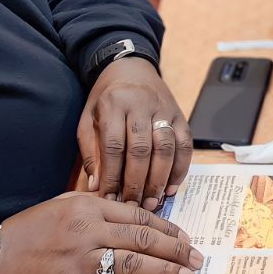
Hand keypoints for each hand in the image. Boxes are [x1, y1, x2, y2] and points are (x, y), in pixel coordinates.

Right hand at [0, 194, 201, 273]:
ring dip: (164, 273)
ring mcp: (78, 260)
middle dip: (176, 250)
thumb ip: (92, 205)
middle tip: (196, 260)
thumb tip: (124, 208)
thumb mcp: (59, 205)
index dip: (167, 228)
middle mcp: (87, 230)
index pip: (138, 216)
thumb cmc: (24, 231)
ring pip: (132, 266)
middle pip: (143, 240)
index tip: (186, 238)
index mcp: (87, 207)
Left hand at [78, 57, 192, 211]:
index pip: (113, 147)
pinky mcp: (179, 114)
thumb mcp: (87, 119)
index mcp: (114, 105)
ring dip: (160, 179)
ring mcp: (163, 109)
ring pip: (165, 147)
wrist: (129, 66)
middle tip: (133, 207)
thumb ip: (90, 151)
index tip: (108, 200)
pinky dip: (181, 168)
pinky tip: (172, 187)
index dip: (111, 177)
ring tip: (153, 202)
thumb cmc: (106, 98)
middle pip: (141, 150)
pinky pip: (185, 143)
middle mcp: (141, 105)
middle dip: (137, 183)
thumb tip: (96, 186)